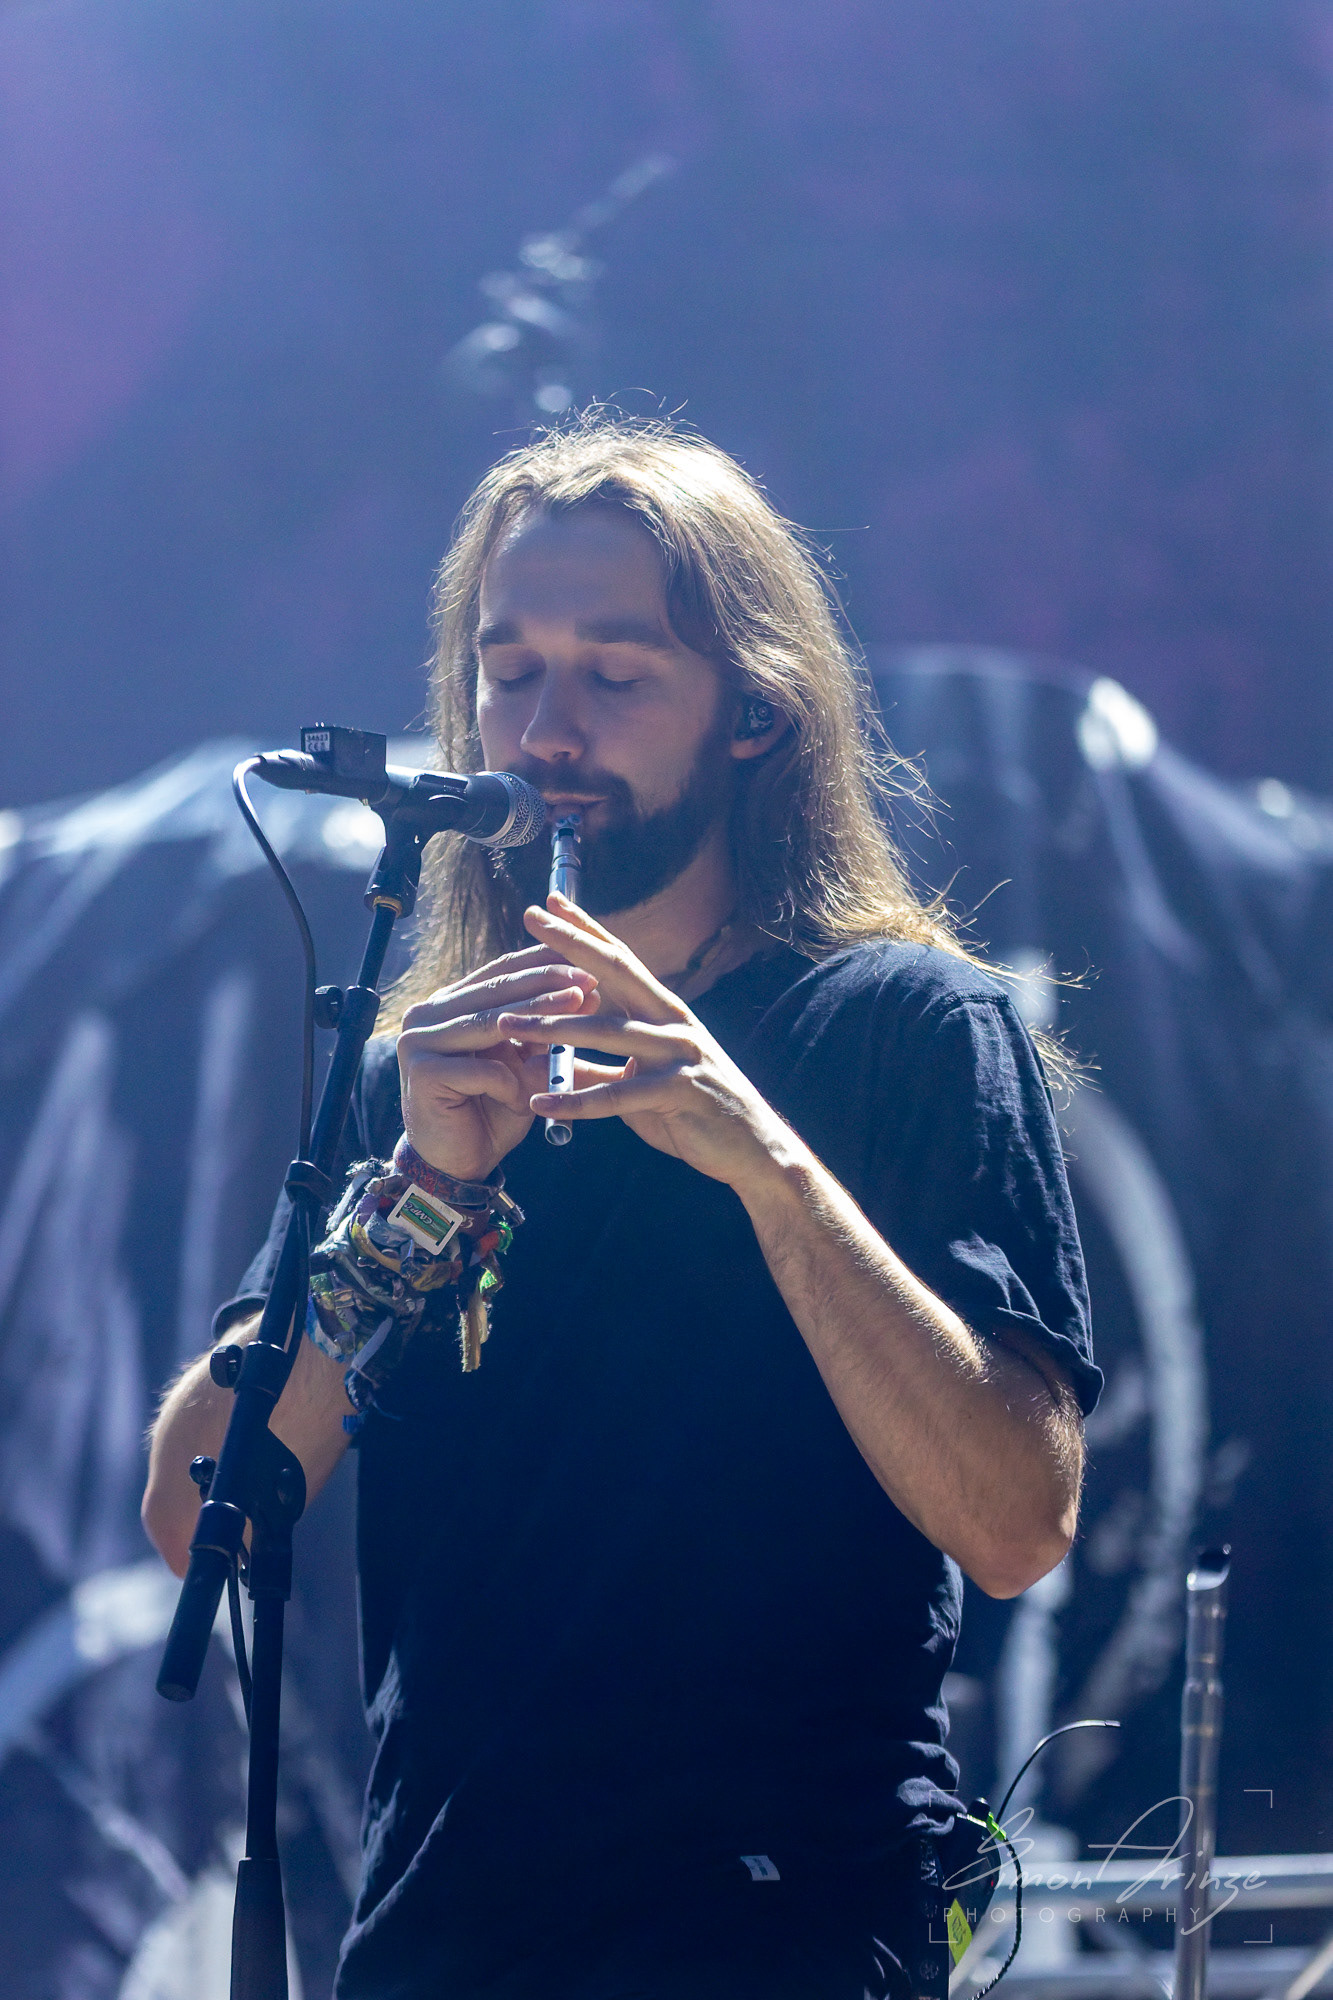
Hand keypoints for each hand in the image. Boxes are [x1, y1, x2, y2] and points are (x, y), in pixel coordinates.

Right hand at [397, 944, 601, 1179]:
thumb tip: (586, 992)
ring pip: (491, 1021)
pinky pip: (483, 1070)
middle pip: (496, 990)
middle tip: (588, 976)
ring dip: (540, 1013)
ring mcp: (419, 1042)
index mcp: (449, 1005)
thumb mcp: (524, 1063)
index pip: (499, 972)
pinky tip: (523, 1103)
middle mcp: (427, 1015)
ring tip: (578, 1004)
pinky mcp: (422, 1073)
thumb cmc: (493, 1109)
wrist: (457, 1164)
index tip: (587, 960)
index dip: (542, 964)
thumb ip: (543, 1031)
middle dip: (546, 981)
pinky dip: (512, 1084)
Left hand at [497, 895, 793, 1193]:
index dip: (586, 928)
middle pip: (616, 972)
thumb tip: (556, 1062)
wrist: (753, 1148)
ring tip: (506, 1024)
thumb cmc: (696, 1110)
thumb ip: (604, 1067)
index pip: (621, 959)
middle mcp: (673, 1022)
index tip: (550, 901)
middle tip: (530, 918)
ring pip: (607, 1033)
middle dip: (570, 944)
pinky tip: (539, 1103)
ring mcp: (679, 1054)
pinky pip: (616, 1096)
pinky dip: (574, 1101)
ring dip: (551, 1027)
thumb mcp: (644, 1081)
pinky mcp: (679, 1093)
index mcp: (665, 1011)